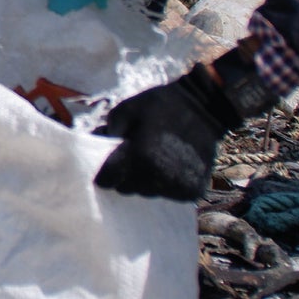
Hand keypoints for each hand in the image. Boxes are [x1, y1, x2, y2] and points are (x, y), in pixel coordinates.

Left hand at [94, 66, 238, 202]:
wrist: (205, 108)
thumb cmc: (162, 105)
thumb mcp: (126, 109)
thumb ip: (107, 131)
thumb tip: (94, 143)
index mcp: (140, 158)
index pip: (107, 181)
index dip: (105, 171)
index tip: (109, 163)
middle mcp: (158, 178)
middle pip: (126, 189)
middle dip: (125, 175)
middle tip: (134, 156)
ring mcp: (177, 187)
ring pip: (148, 193)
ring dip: (146, 180)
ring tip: (155, 157)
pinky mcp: (192, 192)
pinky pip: (169, 193)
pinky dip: (166, 183)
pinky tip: (172, 164)